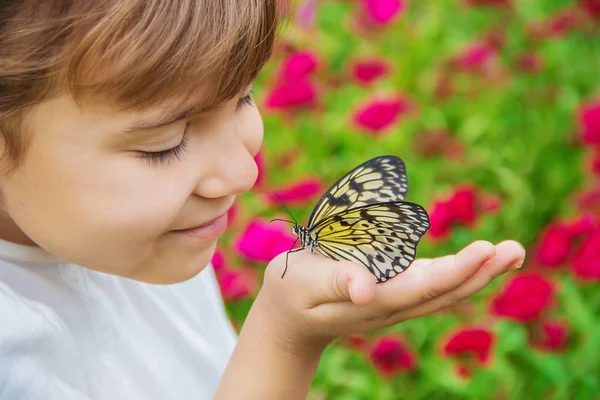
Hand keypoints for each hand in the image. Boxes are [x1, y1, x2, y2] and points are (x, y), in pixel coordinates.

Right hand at [253, 240, 524, 351]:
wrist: (290, 319)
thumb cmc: (292, 292)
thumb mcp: (303, 282)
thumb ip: (334, 280)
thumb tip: (366, 287)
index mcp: (373, 301)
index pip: (424, 288)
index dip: (457, 270)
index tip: (486, 249)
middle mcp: (392, 305)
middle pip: (445, 292)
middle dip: (481, 272)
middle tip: (514, 250)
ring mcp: (396, 302)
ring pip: (444, 291)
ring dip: (478, 273)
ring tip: (509, 252)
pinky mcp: (394, 294)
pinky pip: (434, 286)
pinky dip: (460, 273)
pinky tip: (477, 262)